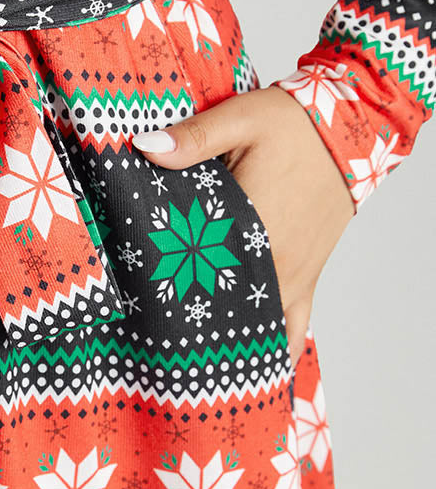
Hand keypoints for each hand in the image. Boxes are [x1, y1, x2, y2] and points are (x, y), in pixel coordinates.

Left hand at [130, 85, 354, 371]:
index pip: (197, 273)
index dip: (164, 292)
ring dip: (225, 338)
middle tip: (152, 340)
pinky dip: (277, 347)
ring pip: (255, 324)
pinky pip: (295, 325)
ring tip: (192, 360)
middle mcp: (274, 263)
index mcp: (250, 228)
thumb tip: (144, 148)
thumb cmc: (295, 124)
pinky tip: (261, 369)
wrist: (351, 130)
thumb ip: (192, 139)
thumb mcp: (240, 119)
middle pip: (220, 306)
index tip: (136, 310)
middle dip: (187, 322)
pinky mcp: (308, 276)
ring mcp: (293, 275)